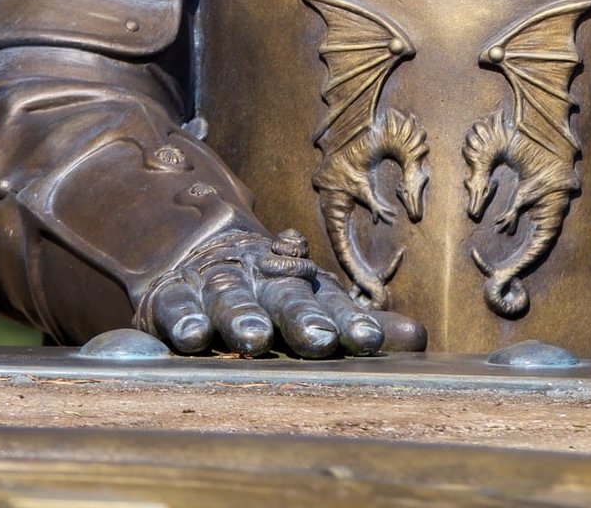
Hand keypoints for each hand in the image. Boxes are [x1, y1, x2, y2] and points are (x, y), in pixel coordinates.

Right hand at [135, 226, 426, 357]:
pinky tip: (192, 336)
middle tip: (321, 342)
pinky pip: (174, 304)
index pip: (329, 302)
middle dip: (303, 319)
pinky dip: (182, 317)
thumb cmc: (267, 287)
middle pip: (285, 296)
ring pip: (231, 297)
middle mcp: (262, 279)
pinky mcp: (170, 293)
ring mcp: (216, 282)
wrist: (197, 248)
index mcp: (300, 283)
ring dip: (242, 317)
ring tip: (255, 338)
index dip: (349, 321)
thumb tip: (420, 339)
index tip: (370, 341)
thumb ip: (356, 322)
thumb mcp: (310, 301)